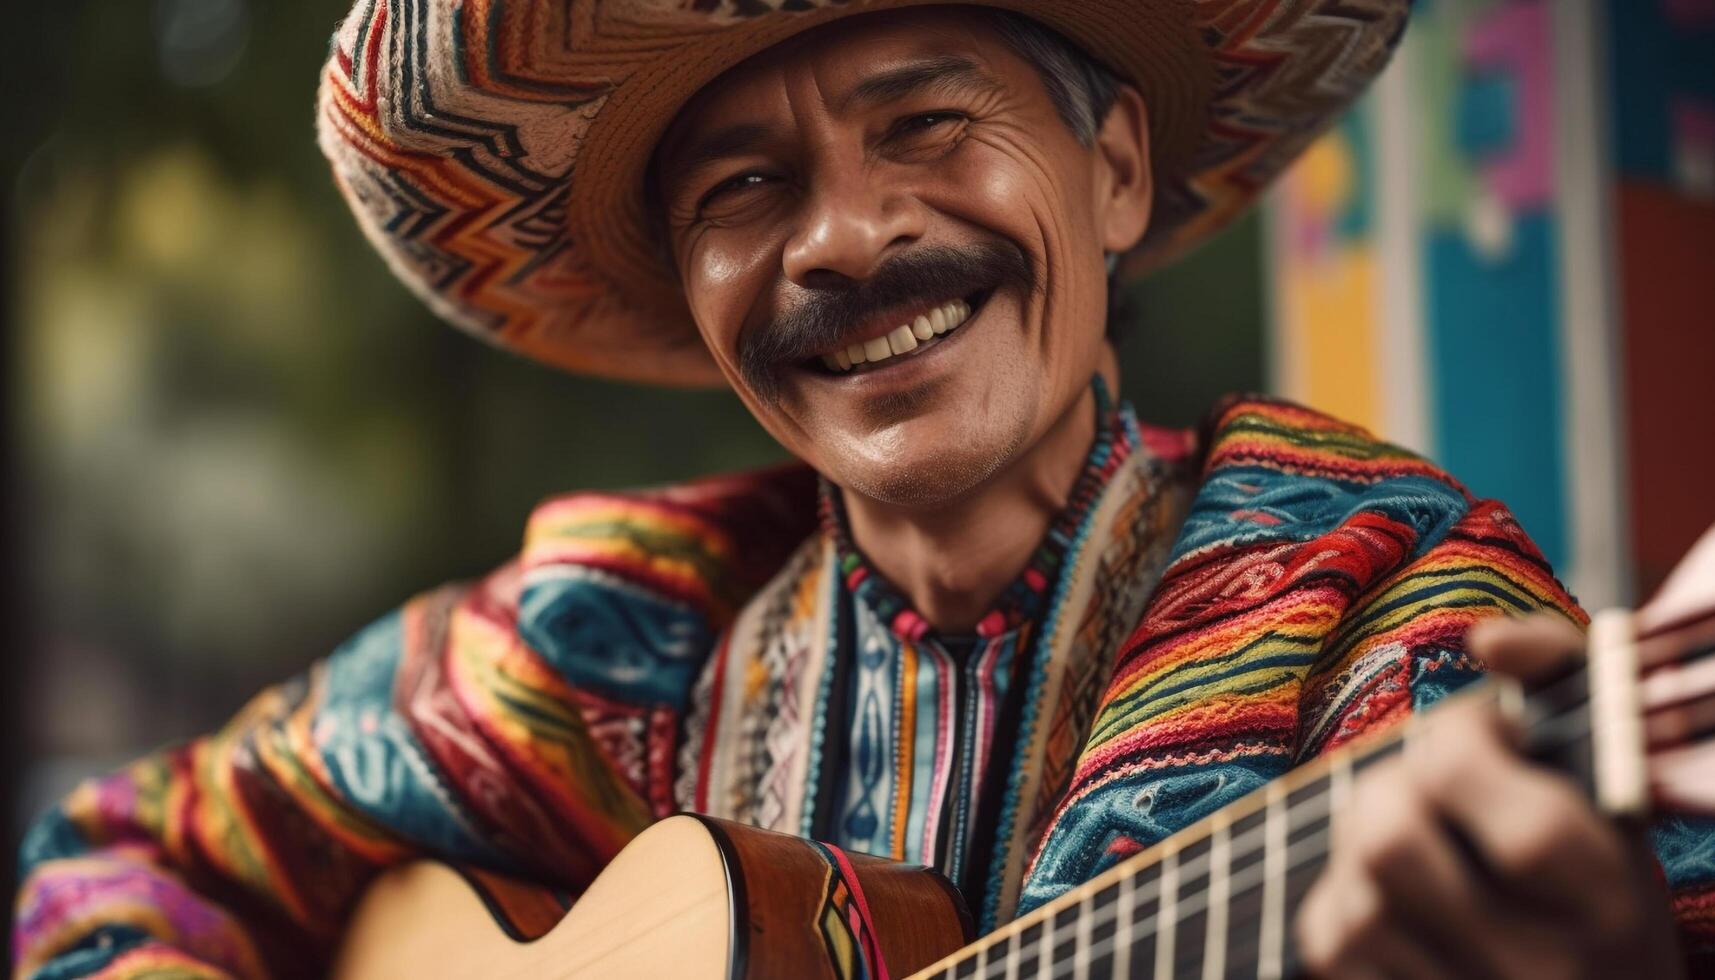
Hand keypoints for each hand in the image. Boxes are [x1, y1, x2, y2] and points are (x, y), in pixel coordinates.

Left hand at [1293, 613, 1684, 978]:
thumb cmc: (1594, 875)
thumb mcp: (1610, 787)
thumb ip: (1565, 677)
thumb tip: (1491, 638)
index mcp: (1611, 905)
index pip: (1524, 829)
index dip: (1467, 743)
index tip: (1482, 729)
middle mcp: (1541, 970)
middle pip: (1393, 846)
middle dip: (1392, 784)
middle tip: (1427, 783)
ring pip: (1354, 896)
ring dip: (1362, 844)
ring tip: (1410, 837)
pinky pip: (1332, 942)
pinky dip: (1342, 898)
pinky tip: (1389, 894)